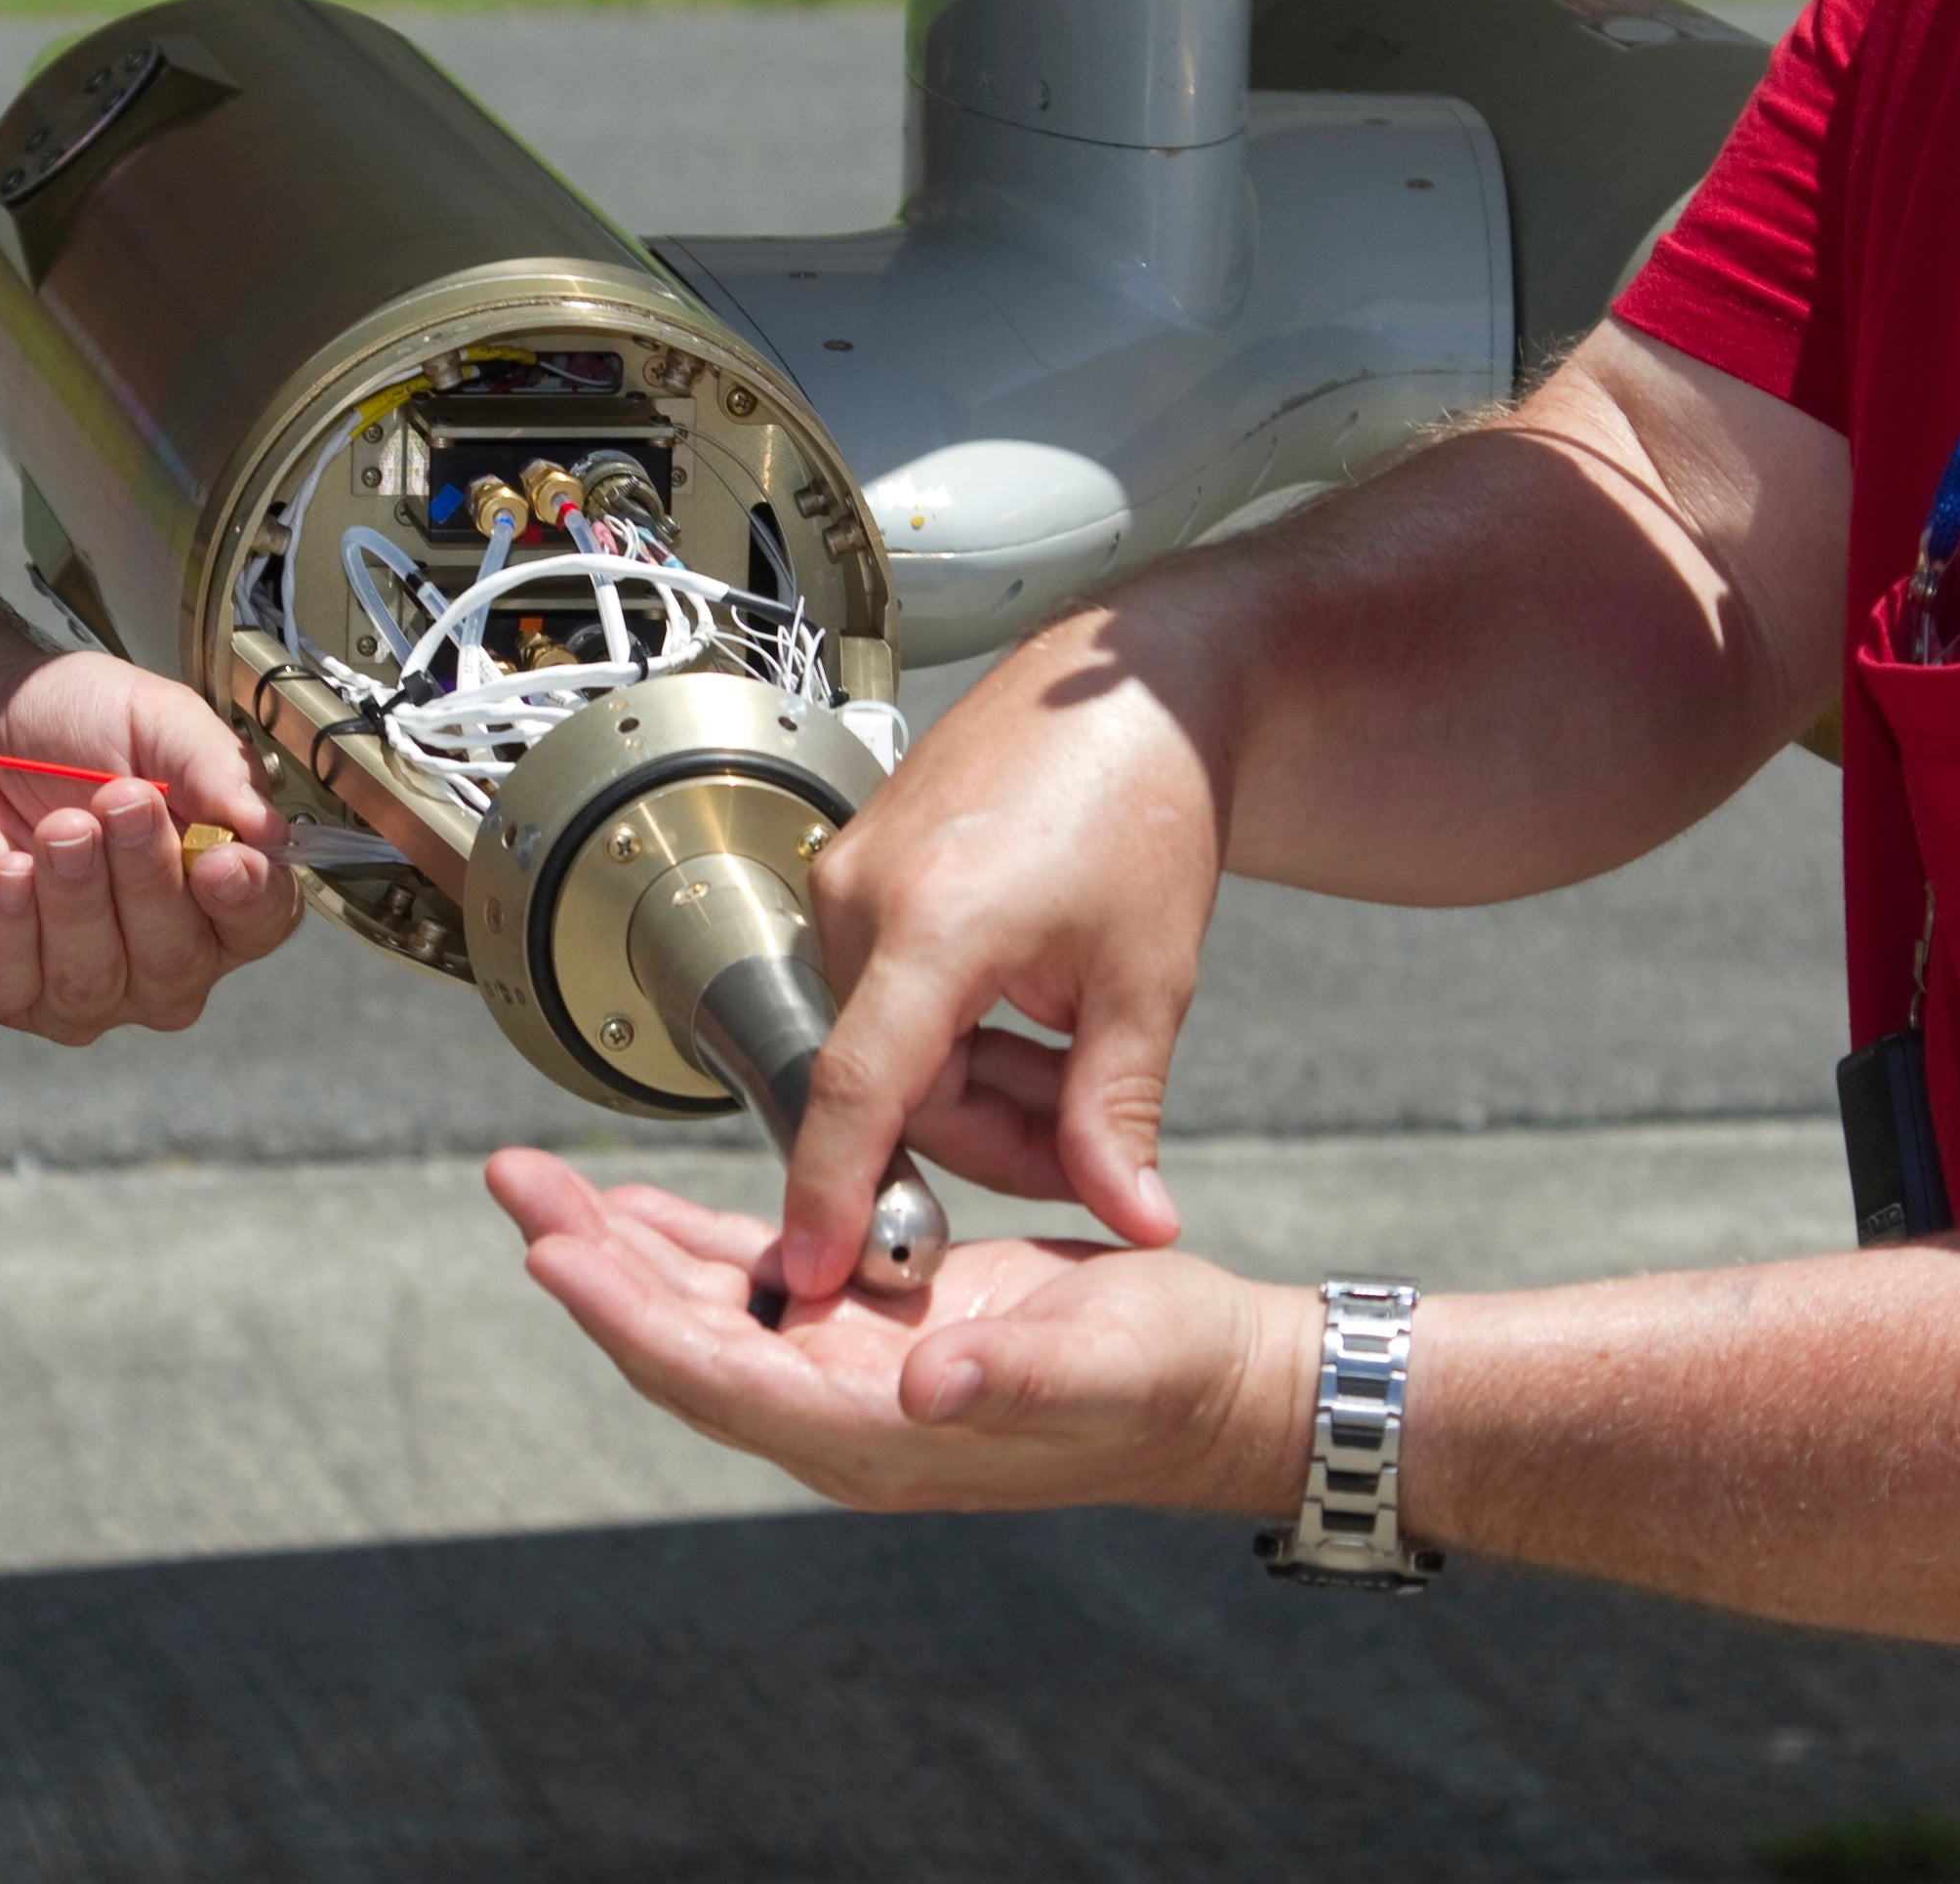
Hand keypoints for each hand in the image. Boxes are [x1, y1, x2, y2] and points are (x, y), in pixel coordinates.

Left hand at [0, 647, 300, 1042]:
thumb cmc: (61, 725)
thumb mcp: (153, 718)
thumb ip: (216, 766)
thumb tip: (269, 831)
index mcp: (207, 891)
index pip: (258, 924)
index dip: (249, 901)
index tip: (223, 857)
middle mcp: (148, 956)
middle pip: (178, 963)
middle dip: (149, 881)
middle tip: (121, 800)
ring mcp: (67, 982)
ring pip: (94, 983)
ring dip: (78, 897)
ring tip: (58, 826)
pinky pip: (9, 985)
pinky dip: (10, 924)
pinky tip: (6, 872)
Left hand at [487, 1149, 1311, 1516]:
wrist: (1209, 1383)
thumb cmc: (1165, 1379)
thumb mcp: (1102, 1366)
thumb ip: (1011, 1376)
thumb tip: (921, 1383)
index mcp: (878, 1433)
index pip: (718, 1375)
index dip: (628, 1317)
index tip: (553, 1254)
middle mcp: (841, 1411)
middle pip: (681, 1339)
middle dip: (591, 1263)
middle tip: (517, 1184)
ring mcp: (849, 1370)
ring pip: (702, 1308)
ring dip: (621, 1246)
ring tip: (544, 1183)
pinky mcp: (870, 1324)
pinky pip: (754, 1283)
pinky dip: (690, 1242)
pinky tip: (641, 1208)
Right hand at [782, 604, 1225, 1294]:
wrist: (1129, 688)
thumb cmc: (1143, 801)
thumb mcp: (1147, 978)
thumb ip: (1116, 1113)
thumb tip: (1129, 1215)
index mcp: (928, 922)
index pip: (856, 1089)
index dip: (832, 1191)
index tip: (813, 1272)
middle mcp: (862, 894)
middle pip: (893, 1083)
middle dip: (992, 1132)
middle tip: (1093, 1142)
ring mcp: (853, 872)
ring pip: (894, 1044)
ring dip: (980, 1078)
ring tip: (1080, 1046)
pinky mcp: (861, 865)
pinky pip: (891, 992)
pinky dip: (958, 1026)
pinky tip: (1035, 1005)